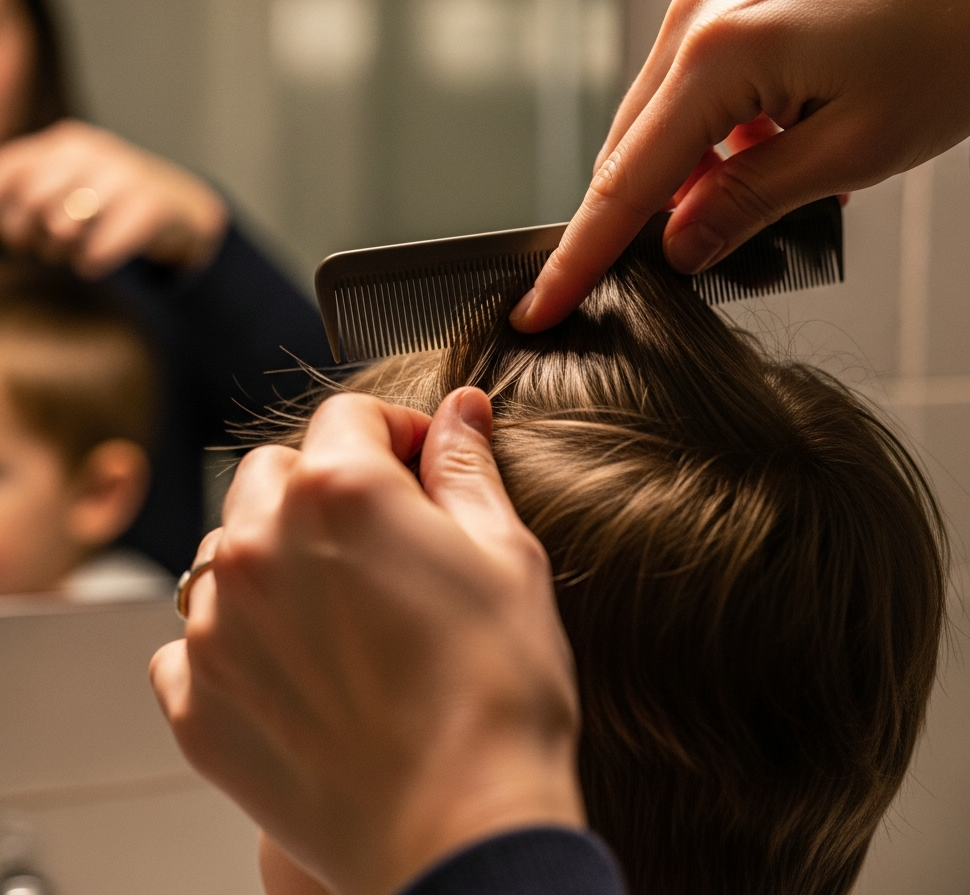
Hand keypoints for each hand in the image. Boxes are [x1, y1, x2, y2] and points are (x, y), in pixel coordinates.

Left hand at [0, 119, 227, 276]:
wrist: (188, 209)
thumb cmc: (118, 202)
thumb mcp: (76, 183)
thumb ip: (32, 190)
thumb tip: (5, 223)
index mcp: (68, 143)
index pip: (9, 174)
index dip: (5, 211)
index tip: (19, 233)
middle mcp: (95, 153)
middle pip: (32, 200)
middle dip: (28, 235)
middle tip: (45, 250)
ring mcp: (126, 177)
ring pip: (62, 224)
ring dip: (58, 252)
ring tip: (70, 255)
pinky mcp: (151, 208)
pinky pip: (100, 247)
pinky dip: (90, 263)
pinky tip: (94, 264)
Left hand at [150, 388, 583, 894]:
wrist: (462, 830)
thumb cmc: (498, 691)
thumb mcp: (505, 554)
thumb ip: (466, 467)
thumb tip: (460, 409)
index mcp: (339, 493)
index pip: (349, 415)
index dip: (395, 430)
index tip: (420, 461)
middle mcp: (258, 545)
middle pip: (275, 471)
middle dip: (327, 483)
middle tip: (382, 535)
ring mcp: (215, 626)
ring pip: (229, 547)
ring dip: (276, 553)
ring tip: (338, 604)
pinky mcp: (195, 699)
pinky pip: (195, 635)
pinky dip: (237, 633)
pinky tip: (297, 663)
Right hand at [511, 0, 969, 331]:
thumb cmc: (949, 47)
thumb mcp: (848, 154)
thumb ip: (748, 206)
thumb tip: (678, 252)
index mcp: (719, 53)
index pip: (625, 182)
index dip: (580, 257)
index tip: (540, 307)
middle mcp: (696, 22)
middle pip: (629, 156)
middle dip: (640, 225)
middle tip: (671, 278)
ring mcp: (710, 11)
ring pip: (659, 132)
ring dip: (688, 186)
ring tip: (764, 201)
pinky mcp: (731, 15)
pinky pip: (691, 103)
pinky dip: (711, 150)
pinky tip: (766, 162)